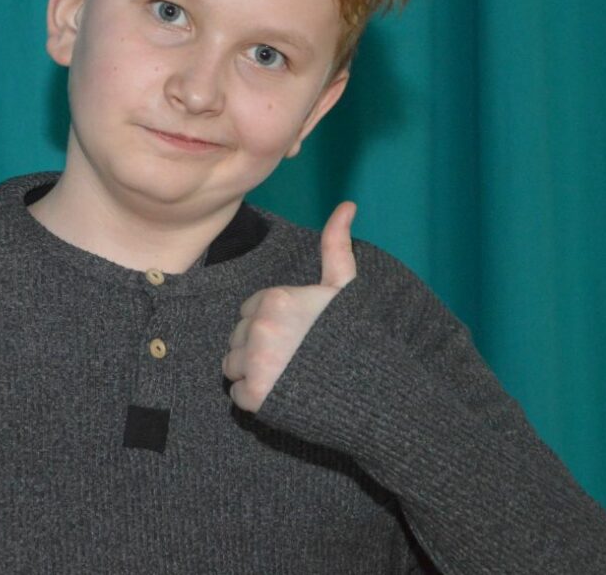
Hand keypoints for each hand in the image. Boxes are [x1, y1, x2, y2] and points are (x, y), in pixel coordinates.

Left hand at [222, 201, 357, 412]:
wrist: (372, 391)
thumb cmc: (355, 337)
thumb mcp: (345, 288)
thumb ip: (336, 246)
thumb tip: (346, 204)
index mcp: (274, 299)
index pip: (248, 311)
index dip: (270, 325)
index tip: (296, 335)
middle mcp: (260, 328)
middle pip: (237, 339)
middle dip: (258, 349)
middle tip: (294, 358)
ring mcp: (256, 363)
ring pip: (232, 367)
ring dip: (253, 374)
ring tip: (288, 376)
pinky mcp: (257, 396)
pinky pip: (238, 397)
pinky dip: (256, 401)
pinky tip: (284, 396)